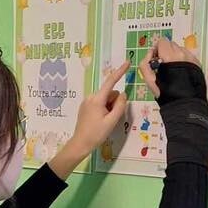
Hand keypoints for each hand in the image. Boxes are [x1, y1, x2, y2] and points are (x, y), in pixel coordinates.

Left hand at [50, 63, 129, 178]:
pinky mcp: (85, 107)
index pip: (111, 82)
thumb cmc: (96, 134)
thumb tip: (122, 94)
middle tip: (111, 118)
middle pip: (110, 94)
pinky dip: (103, 109)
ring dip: (109, 107)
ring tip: (104, 121)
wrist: (80, 144)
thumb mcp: (112, 121)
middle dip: (114, 103)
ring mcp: (87, 102)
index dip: (120, 72)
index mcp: (97, 99)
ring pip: (105, 99)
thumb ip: (120, 106)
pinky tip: (99, 121)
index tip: (127, 63)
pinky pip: (99, 103)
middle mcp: (90, 97)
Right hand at [139, 36, 199, 100]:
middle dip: (166, 52)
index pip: (162, 42)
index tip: (157, 59)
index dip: (157, 50)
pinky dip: (183, 61)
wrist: (184, 103)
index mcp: (170, 56)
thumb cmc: (165, 93)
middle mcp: (182, 54)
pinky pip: (188, 56)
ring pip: (180, 50)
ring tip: (174, 71)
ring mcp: (191, 58)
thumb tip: (150, 54)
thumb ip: (145, 63)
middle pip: (171, 44)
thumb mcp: (149, 80)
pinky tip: (181, 73)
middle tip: (164, 66)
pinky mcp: (197, 63)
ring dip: (175, 56)